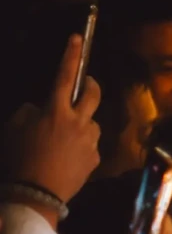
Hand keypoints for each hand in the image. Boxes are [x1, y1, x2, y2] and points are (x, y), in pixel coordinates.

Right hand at [1, 34, 102, 205]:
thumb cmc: (18, 157)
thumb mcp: (14, 127)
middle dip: (91, 85)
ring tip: (64, 137)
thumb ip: (30, 112)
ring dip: (82, 123)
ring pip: (91, 123)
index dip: (71, 55)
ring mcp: (90, 141)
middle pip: (94, 95)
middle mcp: (78, 123)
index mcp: (56, 111)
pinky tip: (66, 157)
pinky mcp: (95, 159)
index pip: (65, 76)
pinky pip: (89, 145)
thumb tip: (41, 110)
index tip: (78, 39)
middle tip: (86, 84)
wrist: (35, 194)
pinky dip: (80, 145)